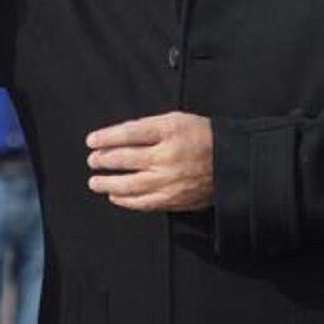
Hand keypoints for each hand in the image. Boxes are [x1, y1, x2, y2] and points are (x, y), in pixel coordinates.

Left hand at [86, 112, 213, 211]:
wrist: (232, 163)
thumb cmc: (203, 138)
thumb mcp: (177, 120)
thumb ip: (148, 127)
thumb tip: (119, 136)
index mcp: (169, 132)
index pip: (128, 134)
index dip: (105, 138)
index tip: (91, 140)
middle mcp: (167, 157)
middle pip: (124, 159)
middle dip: (102, 160)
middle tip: (92, 160)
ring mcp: (169, 181)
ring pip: (129, 185)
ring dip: (107, 184)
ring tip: (95, 181)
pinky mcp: (173, 200)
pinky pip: (143, 203)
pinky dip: (125, 201)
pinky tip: (115, 196)